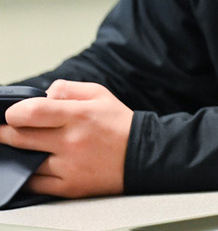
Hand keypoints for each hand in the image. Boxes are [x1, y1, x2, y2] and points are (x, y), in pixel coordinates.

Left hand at [0, 80, 131, 197]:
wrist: (145, 157)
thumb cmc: (119, 125)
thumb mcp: (99, 94)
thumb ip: (66, 89)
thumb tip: (41, 96)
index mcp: (79, 115)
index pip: (30, 112)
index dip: (12, 113)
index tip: (11, 115)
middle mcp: (72, 142)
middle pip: (18, 137)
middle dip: (5, 133)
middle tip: (6, 131)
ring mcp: (70, 167)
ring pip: (24, 162)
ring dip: (19, 154)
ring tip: (27, 148)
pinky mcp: (70, 187)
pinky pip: (34, 184)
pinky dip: (28, 175)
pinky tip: (33, 166)